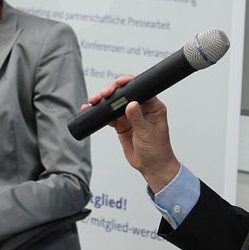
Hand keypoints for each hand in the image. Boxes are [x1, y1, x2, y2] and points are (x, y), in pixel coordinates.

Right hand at [85, 75, 180, 192]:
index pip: (141, 88)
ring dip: (103, 101)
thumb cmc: (157, 150)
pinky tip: (91, 110)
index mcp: (153, 106)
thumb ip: (138, 118)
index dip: (128, 83)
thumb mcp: (147, 133)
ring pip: (114, 103)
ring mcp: (130, 116)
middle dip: (112, 91)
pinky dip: (100, 113)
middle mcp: (141, 108)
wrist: (151, 166)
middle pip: (125, 93)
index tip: (119, 83)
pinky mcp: (121, 124)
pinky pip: (109, 115)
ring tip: (94, 101)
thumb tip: (130, 103)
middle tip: (103, 95)